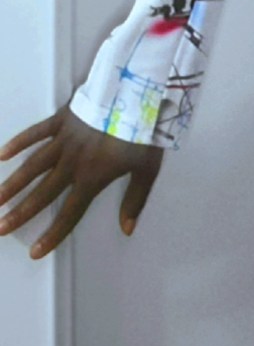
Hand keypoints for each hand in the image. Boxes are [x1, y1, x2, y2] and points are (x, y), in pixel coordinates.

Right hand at [0, 100, 163, 257]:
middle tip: (0, 228)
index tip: (35, 251)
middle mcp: (73, 162)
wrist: (138, 94)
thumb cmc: (144, 132)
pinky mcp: (62, 119)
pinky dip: (19, 142)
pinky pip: (36, 132)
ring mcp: (64, 140)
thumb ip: (135, 199)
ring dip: (12, 184)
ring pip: (33, 166)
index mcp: (93, 177)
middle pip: (43, 193)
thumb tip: (127, 229)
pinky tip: (2, 154)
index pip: (70, 212)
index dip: (53, 234)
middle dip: (20, 212)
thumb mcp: (147, 168)